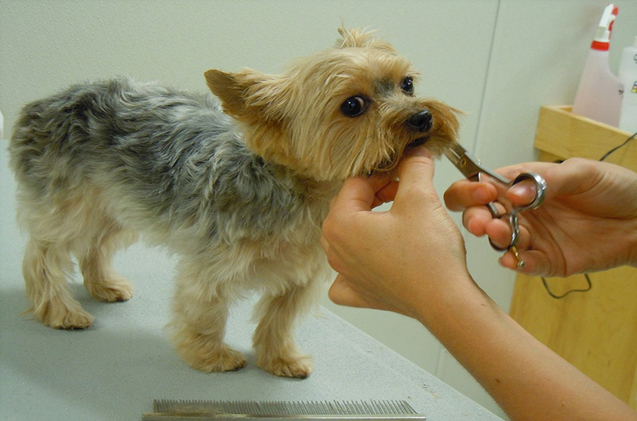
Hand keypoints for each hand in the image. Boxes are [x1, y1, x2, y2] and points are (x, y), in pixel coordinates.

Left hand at [321, 147, 469, 319]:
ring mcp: (344, 275)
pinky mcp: (359, 293)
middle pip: (351, 207)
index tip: (404, 173)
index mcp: (339, 224)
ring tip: (401, 220)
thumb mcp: (420, 197)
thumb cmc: (429, 255)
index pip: (356, 183)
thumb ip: (413, 167)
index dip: (384, 174)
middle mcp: (335, 250)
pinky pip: (349, 272)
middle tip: (405, 193)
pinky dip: (361, 262)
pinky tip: (377, 258)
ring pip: (351, 235)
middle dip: (377, 195)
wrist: (445, 300)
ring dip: (372, 223)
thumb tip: (414, 152)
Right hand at [444, 158, 636, 275]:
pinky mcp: (547, 261)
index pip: (483, 185)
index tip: (483, 192)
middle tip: (481, 221)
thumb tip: (513, 192)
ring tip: (500, 233)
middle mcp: (521, 211)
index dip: (473, 188)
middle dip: (474, 217)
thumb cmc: (615, 188)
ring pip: (500, 240)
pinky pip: (525, 264)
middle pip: (482, 214)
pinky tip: (513, 259)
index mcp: (522, 184)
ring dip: (495, 237)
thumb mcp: (583, 173)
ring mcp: (533, 237)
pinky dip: (516, 263)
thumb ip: (546, 181)